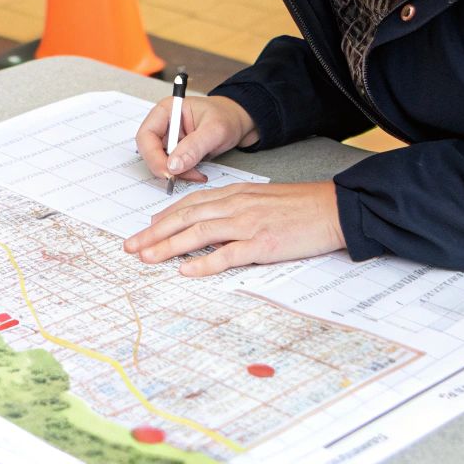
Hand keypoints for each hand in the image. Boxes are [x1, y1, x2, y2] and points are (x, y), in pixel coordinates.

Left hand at [123, 181, 345, 276]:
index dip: (164, 217)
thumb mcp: (262, 199)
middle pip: (185, 217)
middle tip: (131, 246)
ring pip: (198, 234)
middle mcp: (236, 205)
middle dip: (154, 233)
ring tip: (147, 257)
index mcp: (235, 193)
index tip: (145, 228)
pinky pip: (226, 255)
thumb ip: (236, 209)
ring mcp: (248, 224)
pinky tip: (186, 271)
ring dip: (168, 246)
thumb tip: (212, 226)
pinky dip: (203, 263)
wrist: (332, 209)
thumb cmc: (300, 207)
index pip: (191, 204)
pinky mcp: (262, 244)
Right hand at [136, 94, 257, 183]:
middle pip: (149, 152)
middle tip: (186, 176)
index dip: (153, 156)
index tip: (169, 172)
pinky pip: (171, 167)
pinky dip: (182, 174)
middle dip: (165, 168)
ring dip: (176, 173)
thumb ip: (195, 147)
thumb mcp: (215, 130)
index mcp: (166, 111)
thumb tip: (173, 166)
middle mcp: (163, 125)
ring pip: (159, 163)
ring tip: (197, 174)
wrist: (239, 123)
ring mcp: (169, 139)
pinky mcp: (176, 152)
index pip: (146, 136)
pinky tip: (197, 174)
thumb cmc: (228, 117)